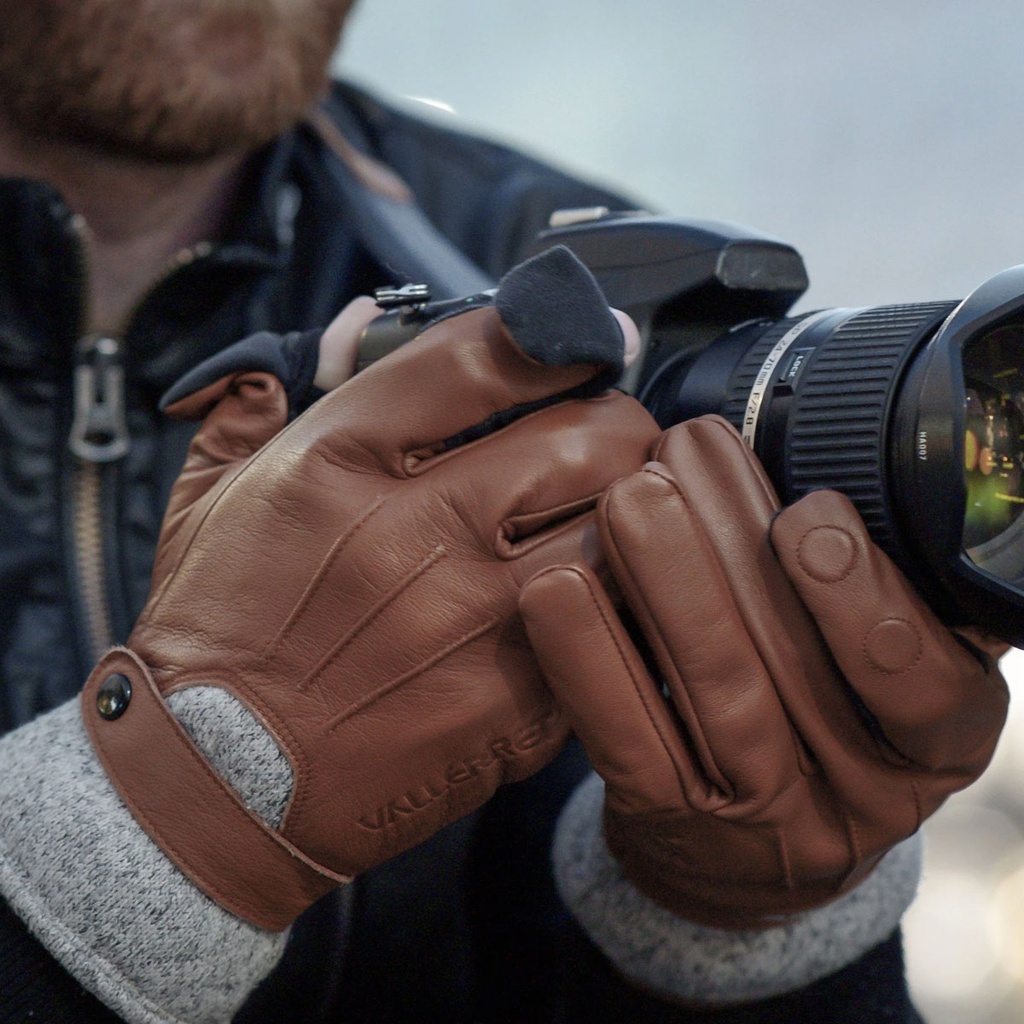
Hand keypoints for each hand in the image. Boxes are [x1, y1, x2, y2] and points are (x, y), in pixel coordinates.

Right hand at [81, 246, 659, 930]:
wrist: (220, 786)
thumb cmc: (218, 637)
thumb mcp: (212, 496)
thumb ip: (269, 399)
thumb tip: (351, 326)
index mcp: (338, 463)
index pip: (482, 358)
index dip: (556, 332)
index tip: (590, 337)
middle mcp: (416, 531)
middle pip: (588, 434)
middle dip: (616, 420)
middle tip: (609, 434)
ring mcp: (474, 621)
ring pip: (622, 525)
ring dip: (633, 508)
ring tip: (617, 511)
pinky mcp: (516, 704)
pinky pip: (614, 623)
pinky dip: (622, 597)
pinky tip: (602, 596)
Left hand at [520, 415, 1008, 928]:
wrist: (751, 852)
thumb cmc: (817, 728)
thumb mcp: (873, 681)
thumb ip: (860, 603)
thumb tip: (792, 476)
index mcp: (928, 746)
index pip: (924, 688)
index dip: (866, 601)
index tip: (807, 513)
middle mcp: (857, 793)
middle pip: (799, 668)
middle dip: (737, 545)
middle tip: (688, 456)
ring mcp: (761, 817)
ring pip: (717, 693)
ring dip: (669, 583)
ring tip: (630, 497)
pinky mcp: (670, 821)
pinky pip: (629, 739)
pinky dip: (590, 657)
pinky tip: (559, 589)